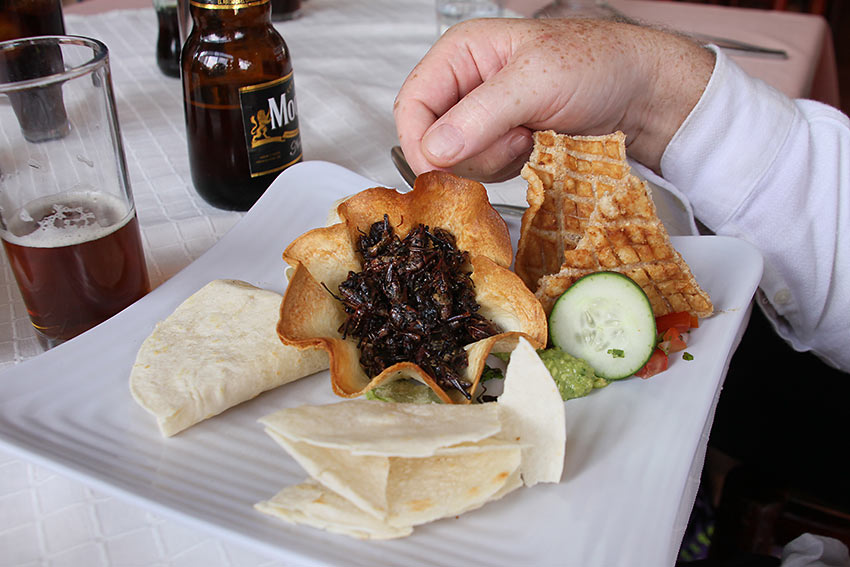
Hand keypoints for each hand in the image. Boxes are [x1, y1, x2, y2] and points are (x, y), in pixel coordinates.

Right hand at [393, 18, 713, 180]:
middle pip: (431, 139)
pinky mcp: (500, 144)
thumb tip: (434, 150)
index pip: (413, 103)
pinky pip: (482, 172)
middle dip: (470, 151)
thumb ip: (481, 115)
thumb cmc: (597, 67)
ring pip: (456, 161)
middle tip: (514, 138)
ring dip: (493, 161)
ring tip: (530, 136)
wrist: (641, 95)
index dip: (420, 141)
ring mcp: (482, 119)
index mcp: (462, 54)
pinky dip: (507, 169)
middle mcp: (465, 86)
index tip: (439, 170)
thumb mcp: (537, 82)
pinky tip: (534, 147)